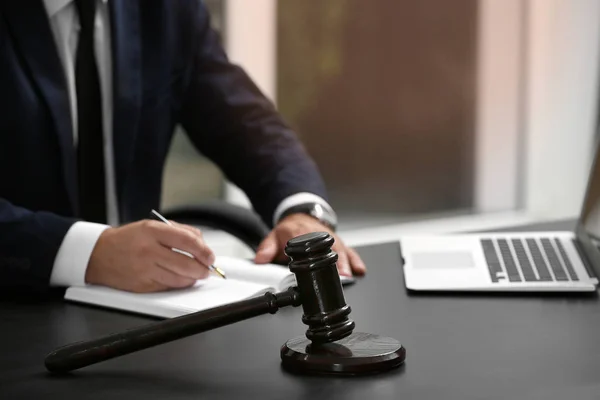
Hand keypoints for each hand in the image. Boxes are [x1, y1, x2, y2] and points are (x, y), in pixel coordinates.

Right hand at [86, 220, 214, 292]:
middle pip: (187, 263)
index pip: (187, 241)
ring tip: (197, 273)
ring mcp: (145, 269)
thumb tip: (202, 243)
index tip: (210, 256)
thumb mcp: (151, 226)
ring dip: (194, 278)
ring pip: (180, 278)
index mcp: (152, 231)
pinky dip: (180, 284)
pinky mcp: (142, 285)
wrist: (98, 255)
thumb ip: (179, 231)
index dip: (204, 250)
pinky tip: (182, 279)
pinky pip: (168, 286)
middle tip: (208, 268)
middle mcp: (148, 250)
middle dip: (203, 268)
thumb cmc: (128, 239)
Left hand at [254, 214, 365, 276]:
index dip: (312, 253)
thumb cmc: (290, 229)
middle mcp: (319, 235)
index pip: (307, 243)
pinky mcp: (339, 243)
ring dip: (347, 262)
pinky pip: (349, 251)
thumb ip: (266, 248)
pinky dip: (355, 260)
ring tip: (351, 274)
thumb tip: (260, 259)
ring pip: (342, 249)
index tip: (315, 265)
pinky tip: (360, 270)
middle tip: (341, 275)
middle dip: (336, 261)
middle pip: (329, 248)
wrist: (301, 216)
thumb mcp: (273, 236)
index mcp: (301, 233)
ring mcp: (331, 239)